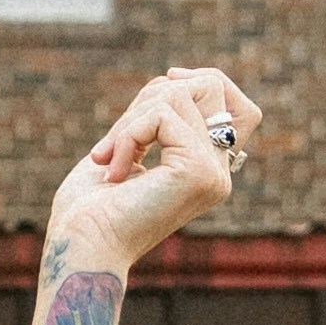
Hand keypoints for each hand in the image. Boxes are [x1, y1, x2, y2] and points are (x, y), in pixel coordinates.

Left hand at [46, 62, 258, 277]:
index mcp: (208, 170)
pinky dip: (127, 134)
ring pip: (180, 95)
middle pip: (212, 86)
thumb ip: (158, 117)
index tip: (167, 81)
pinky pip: (161, 114)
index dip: (206, 81)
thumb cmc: (91, 207)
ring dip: (130, 119)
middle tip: (116, 138)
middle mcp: (220, 173)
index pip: (242, 109)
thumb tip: (174, 78)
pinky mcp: (197, 170)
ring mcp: (213, 172)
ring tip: (108, 158)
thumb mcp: (130, 148)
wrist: (83, 246)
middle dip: (151, 95)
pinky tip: (114, 171)